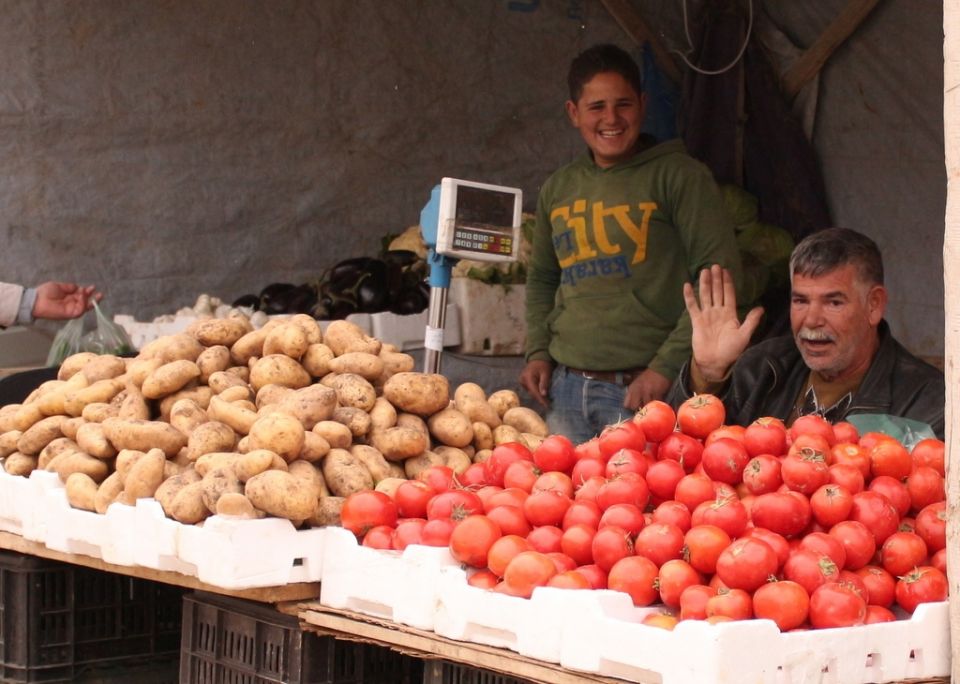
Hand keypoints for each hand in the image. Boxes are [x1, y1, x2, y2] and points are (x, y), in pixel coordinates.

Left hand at [32, 281, 102, 320]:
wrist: (37, 300)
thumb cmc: (45, 292)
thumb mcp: (59, 286)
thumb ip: (69, 287)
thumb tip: (78, 287)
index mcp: (69, 298)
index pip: (81, 296)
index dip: (87, 292)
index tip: (93, 287)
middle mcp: (71, 304)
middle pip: (86, 302)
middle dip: (94, 298)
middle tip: (100, 294)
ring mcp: (71, 309)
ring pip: (85, 307)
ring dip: (89, 299)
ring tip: (88, 292)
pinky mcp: (70, 314)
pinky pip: (80, 310)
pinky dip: (83, 303)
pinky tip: (82, 296)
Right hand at [519, 359, 552, 407]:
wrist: (538, 357)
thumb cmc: (543, 364)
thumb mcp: (546, 373)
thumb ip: (544, 383)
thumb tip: (543, 394)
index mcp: (527, 377)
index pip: (534, 391)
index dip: (541, 399)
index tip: (547, 406)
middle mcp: (522, 380)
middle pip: (532, 393)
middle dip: (540, 397)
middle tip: (549, 402)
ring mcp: (522, 381)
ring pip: (531, 392)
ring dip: (538, 394)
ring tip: (547, 397)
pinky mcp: (523, 382)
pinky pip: (531, 389)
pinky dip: (536, 391)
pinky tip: (542, 391)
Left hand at [623, 368, 670, 410]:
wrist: (661, 369)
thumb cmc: (648, 377)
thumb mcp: (637, 383)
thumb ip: (633, 393)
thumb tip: (630, 407)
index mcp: (632, 388)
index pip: (626, 404)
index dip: (631, 408)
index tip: (636, 409)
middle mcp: (638, 390)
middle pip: (635, 407)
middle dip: (639, 410)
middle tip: (644, 410)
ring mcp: (647, 392)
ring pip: (646, 407)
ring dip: (649, 408)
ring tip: (651, 407)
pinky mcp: (657, 393)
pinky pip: (656, 404)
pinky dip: (657, 405)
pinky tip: (658, 403)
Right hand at [683, 265, 763, 380]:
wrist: (716, 362)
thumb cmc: (731, 350)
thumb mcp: (744, 335)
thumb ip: (751, 321)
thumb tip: (761, 307)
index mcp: (730, 314)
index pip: (729, 294)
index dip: (728, 282)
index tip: (726, 270)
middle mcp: (718, 312)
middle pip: (717, 292)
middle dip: (716, 279)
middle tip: (715, 266)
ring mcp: (706, 315)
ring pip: (705, 296)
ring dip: (705, 284)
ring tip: (704, 271)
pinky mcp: (696, 321)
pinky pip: (692, 306)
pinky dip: (689, 297)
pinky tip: (687, 286)